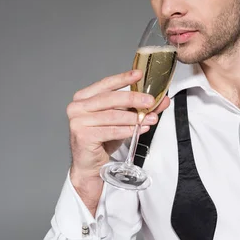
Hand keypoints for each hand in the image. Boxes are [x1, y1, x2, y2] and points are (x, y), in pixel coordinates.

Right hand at [66, 70, 169, 208]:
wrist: (90, 165)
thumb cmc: (103, 140)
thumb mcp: (122, 120)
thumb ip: (139, 108)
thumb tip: (162, 100)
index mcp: (83, 98)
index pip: (105, 84)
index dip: (123, 78)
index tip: (139, 74)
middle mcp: (77, 107)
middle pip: (110, 98)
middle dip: (133, 98)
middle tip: (150, 100)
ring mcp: (78, 121)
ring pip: (113, 116)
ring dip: (134, 117)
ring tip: (150, 118)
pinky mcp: (83, 136)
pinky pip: (111, 130)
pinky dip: (128, 130)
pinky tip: (139, 129)